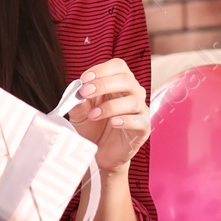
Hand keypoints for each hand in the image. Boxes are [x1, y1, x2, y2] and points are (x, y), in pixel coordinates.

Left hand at [66, 58, 149, 174]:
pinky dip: (125, 120)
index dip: (101, 70)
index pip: (118, 66)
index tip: (84, 79)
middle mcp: (132, 93)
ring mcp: (140, 111)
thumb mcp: (79, 114)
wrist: (99, 154)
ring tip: (93, 115)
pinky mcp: (143, 129)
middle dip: (104, 84)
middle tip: (85, 93)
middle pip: (126, 79)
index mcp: (118, 84)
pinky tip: (113, 123)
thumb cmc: (92, 128)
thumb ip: (78, 103)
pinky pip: (140, 120)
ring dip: (110, 106)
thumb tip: (77, 93)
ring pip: (133, 100)